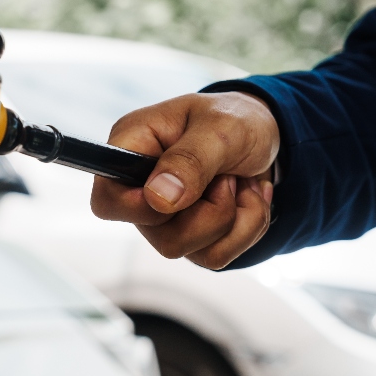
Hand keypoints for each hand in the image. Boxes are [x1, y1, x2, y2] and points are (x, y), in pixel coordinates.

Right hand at [91, 91, 279, 269]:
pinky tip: (247, 199)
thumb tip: (158, 198)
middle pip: (159, 236)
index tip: (179, 193)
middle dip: (209, 212)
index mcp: (133, 148)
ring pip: (189, 250)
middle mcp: (141, 189)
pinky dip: (246, 229)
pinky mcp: (192, 236)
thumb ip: (189, 160)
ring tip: (239, 183)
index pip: (107, 201)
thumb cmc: (236, 119)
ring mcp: (165, 218)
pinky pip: (214, 257)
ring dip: (232, 219)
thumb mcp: (220, 127)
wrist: (268, 135)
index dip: (137, 209)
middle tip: (227, 176)